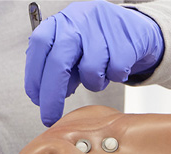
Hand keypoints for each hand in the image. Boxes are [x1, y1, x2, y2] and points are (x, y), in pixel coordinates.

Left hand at [25, 0, 164, 126]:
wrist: (137, 28)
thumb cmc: (100, 41)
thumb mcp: (74, 52)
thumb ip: (60, 71)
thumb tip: (47, 97)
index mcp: (62, 21)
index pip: (39, 45)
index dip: (33, 75)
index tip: (36, 98)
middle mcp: (79, 20)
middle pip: (58, 61)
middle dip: (52, 95)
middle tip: (50, 116)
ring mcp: (103, 27)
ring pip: (90, 70)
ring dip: (93, 83)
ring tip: (99, 75)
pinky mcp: (126, 38)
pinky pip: (115, 71)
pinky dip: (114, 77)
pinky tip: (115, 68)